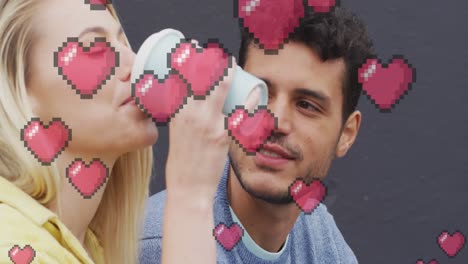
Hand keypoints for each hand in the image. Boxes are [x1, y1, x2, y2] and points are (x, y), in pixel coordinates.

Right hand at [165, 41, 259, 198]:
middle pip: (200, 77)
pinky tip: (255, 92)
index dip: (187, 60)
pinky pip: (239, 114)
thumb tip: (191, 108)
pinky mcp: (223, 136)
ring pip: (219, 88)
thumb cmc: (181, 165)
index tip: (194, 50)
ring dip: (227, 72)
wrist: (188, 189)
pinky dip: (249, 101)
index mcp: (177, 114)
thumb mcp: (176, 136)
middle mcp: (191, 115)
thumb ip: (184, 120)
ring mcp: (208, 124)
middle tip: (218, 55)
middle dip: (210, 61)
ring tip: (232, 64)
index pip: (180, 80)